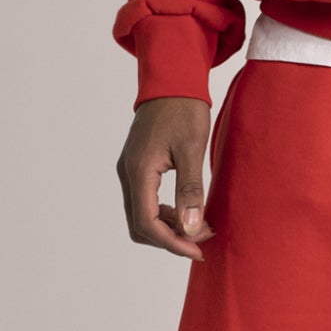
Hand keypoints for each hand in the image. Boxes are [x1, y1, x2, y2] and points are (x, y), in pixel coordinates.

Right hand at [117, 96, 214, 259]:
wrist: (172, 80)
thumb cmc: (184, 109)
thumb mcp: (192, 149)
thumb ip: (190, 190)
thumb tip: (191, 228)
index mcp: (139, 171)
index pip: (147, 223)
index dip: (172, 243)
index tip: (198, 250)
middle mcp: (128, 174)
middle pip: (140, 226)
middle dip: (171, 238)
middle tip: (203, 237)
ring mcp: (130, 170)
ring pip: (142, 216)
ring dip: (169, 227)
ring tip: (200, 223)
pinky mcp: (138, 167)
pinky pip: (145, 201)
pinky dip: (165, 213)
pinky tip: (188, 209)